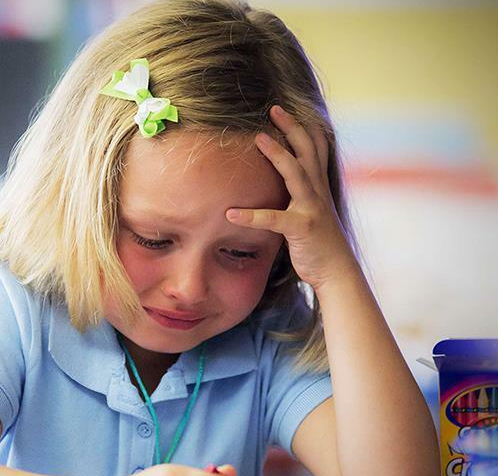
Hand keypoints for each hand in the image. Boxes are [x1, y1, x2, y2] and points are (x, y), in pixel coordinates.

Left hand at [226, 105, 357, 290]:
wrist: (337, 272)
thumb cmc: (320, 244)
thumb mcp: (313, 213)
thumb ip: (300, 197)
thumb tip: (283, 186)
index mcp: (318, 188)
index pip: (315, 149)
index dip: (303, 127)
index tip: (285, 110)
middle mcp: (318, 192)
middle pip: (307, 151)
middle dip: (292, 127)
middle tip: (274, 108)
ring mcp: (311, 208)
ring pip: (296, 173)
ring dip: (278, 154)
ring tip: (258, 138)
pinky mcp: (302, 228)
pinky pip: (274, 219)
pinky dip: (251, 216)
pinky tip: (231, 214)